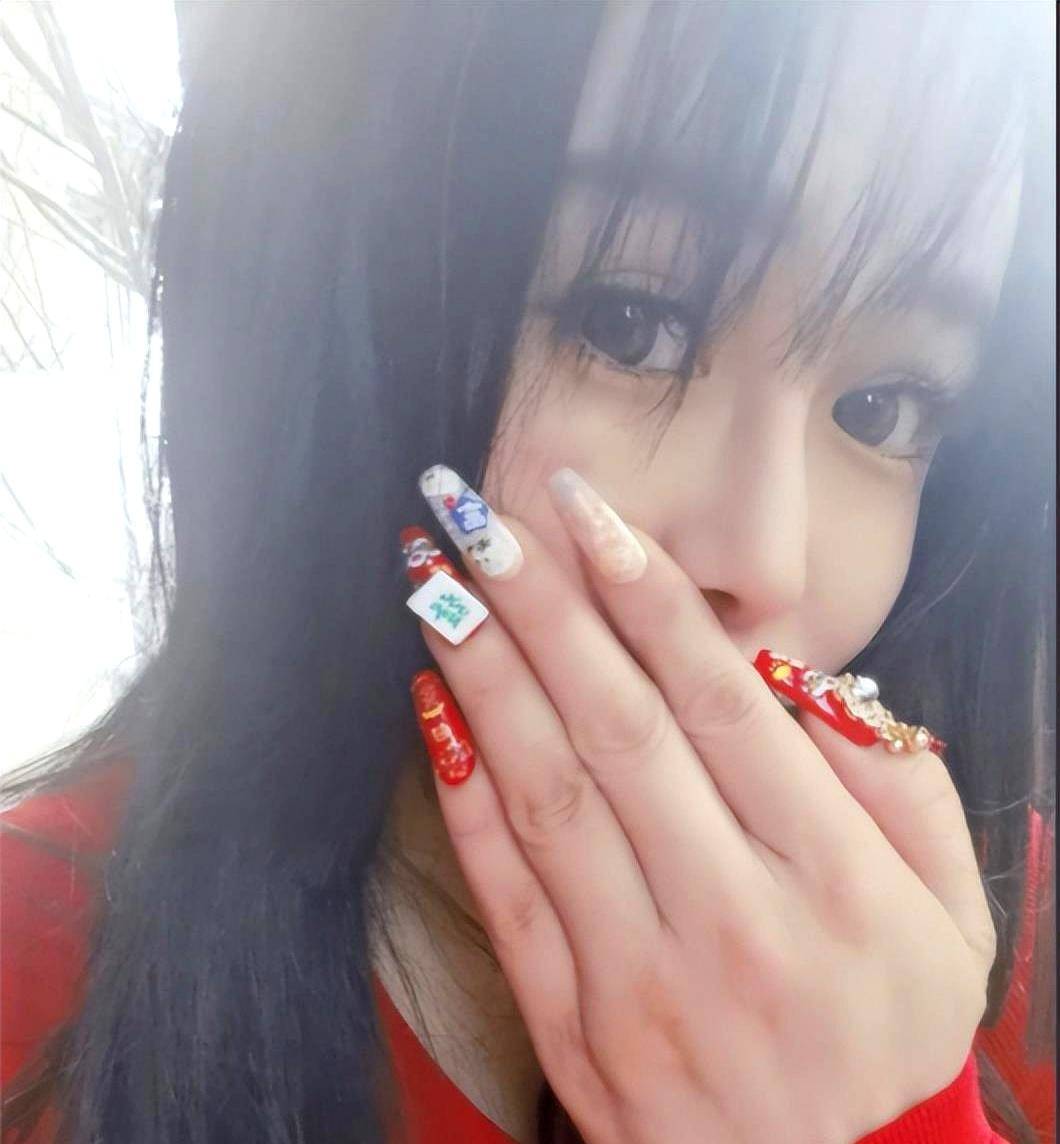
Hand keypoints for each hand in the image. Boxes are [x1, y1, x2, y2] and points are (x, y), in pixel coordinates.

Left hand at [407, 466, 995, 1143]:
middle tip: (478, 515)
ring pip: (548, 793)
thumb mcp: (950, 912)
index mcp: (833, 877)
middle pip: (618, 727)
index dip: (645, 593)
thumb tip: (789, 678)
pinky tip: (433, 704)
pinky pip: (506, 890)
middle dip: (542, 606)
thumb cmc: (890, 1030)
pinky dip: (462, 791)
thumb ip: (893, 782)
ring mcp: (641, 977)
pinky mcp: (575, 1024)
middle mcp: (733, 918)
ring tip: (437, 582)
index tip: (583, 509)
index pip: (719, 702)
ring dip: (485, 675)